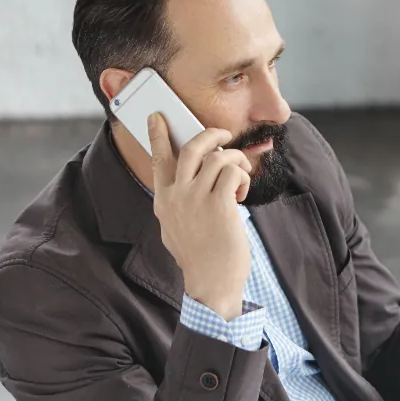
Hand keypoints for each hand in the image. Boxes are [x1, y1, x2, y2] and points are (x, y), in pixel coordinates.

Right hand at [147, 112, 251, 319]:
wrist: (211, 284)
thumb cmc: (199, 258)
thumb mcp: (175, 229)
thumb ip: (178, 205)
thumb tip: (188, 184)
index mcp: (164, 201)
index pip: (158, 160)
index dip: (158, 135)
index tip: (157, 116)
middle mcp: (176, 196)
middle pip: (192, 148)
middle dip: (211, 134)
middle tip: (224, 135)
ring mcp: (197, 199)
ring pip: (217, 157)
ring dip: (235, 160)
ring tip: (239, 176)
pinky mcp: (220, 205)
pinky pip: (232, 172)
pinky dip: (241, 176)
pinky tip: (241, 193)